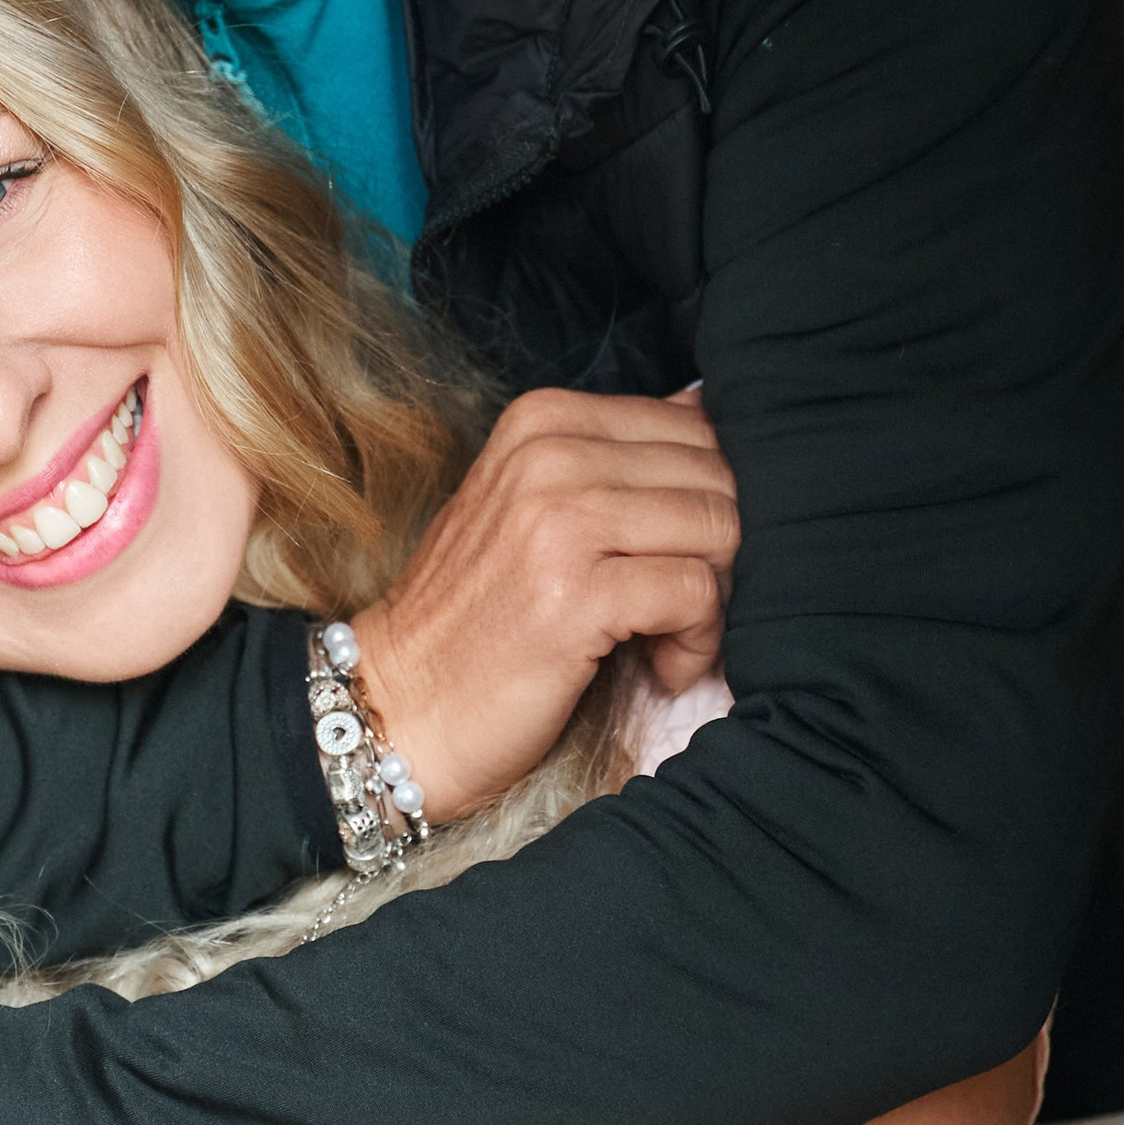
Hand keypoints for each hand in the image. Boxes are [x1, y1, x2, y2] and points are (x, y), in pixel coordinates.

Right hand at [354, 386, 735, 821]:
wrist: (399, 704)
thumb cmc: (479, 616)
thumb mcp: (533, 507)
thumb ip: (613, 463)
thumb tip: (715, 426)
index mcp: (542, 420)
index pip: (693, 427)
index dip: (715, 499)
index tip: (679, 557)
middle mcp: (549, 454)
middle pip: (716, 475)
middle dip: (723, 548)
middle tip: (685, 605)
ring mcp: (560, 521)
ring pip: (719, 528)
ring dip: (717, 597)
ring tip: (671, 637)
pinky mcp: (577, 595)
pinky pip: (697, 594)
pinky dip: (698, 641)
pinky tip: (665, 665)